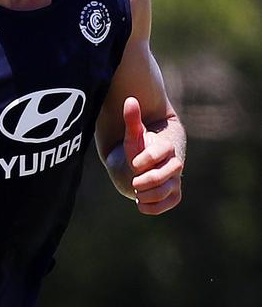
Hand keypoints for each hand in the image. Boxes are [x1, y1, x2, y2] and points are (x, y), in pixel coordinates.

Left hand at [123, 97, 182, 214]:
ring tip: (136, 192)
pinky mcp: (174, 195)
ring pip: (166, 190)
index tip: (134, 163)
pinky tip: (140, 203)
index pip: (161, 153)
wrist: (142, 169)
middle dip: (146, 180)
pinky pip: (170, 202)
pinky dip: (154, 206)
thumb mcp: (132, 136)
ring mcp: (175, 180)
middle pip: (166, 174)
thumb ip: (132, 120)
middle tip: (134, 181)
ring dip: (148, 194)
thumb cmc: (137, 151)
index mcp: (166, 148)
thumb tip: (129, 100)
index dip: (145, 159)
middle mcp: (174, 164)